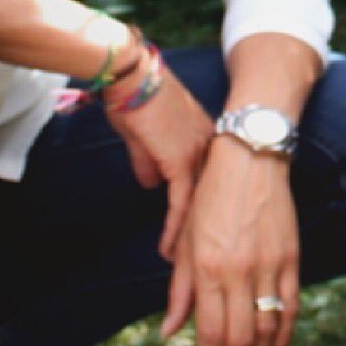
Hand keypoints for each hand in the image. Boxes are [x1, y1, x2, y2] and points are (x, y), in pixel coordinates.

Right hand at [112, 64, 216, 263]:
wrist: (132, 75)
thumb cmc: (134, 96)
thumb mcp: (144, 135)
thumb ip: (150, 161)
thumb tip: (151, 183)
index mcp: (207, 141)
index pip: (212, 188)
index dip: (208, 217)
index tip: (204, 242)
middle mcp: (210, 149)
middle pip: (213, 204)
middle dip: (206, 238)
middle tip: (200, 267)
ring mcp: (199, 155)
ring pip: (201, 210)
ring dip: (191, 242)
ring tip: (184, 270)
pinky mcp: (181, 161)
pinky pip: (181, 206)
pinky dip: (174, 231)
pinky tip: (168, 252)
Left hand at [161, 138, 299, 345]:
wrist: (250, 159)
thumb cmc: (210, 198)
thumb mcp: (186, 241)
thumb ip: (180, 290)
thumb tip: (171, 333)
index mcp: (208, 268)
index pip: (210, 333)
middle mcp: (239, 271)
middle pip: (240, 339)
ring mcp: (269, 266)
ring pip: (268, 329)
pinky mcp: (290, 259)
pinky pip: (290, 308)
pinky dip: (285, 337)